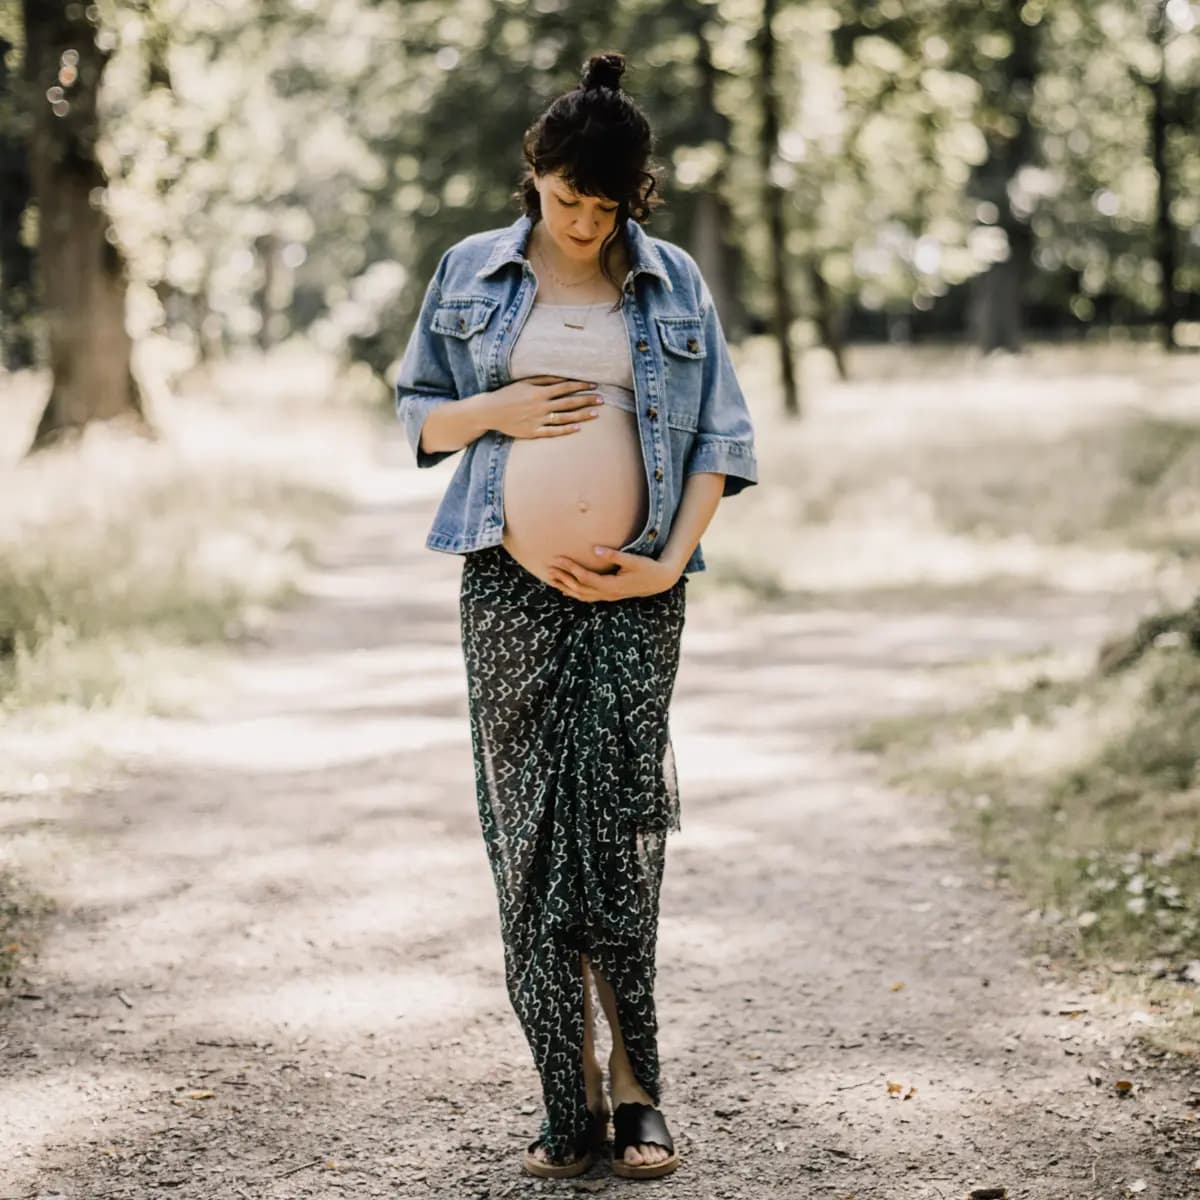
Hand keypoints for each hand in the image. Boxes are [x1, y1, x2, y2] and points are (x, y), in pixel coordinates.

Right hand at [479, 375, 603, 439]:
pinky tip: (578, 428)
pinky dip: (566, 430)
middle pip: (569, 402)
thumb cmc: (508, 394)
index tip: (594, 385)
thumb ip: (544, 380)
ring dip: (581, 415)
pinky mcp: (533, 432)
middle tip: (602, 399)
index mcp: (539, 392)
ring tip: (596, 414)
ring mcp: (538, 420)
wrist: (490, 411)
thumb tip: (563, 377)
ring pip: (565, 417)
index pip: (565, 387)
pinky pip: (553, 431)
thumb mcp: (525, 383)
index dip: (581, 386)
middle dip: (586, 400)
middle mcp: (541, 406)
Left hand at [546, 546, 680, 601]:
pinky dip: (574, 592)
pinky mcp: (609, 595)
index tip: (558, 559)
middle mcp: (607, 594)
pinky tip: (566, 588)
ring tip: (551, 578)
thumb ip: (614, 555)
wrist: (659, 581)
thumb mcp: (633, 560)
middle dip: (563, 577)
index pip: (584, 577)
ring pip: (581, 595)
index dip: (570, 568)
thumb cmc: (647, 568)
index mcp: (611, 585)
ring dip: (565, 586)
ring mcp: (607, 596)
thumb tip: (595, 549)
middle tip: (548, 567)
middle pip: (578, 588)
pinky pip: (587, 596)